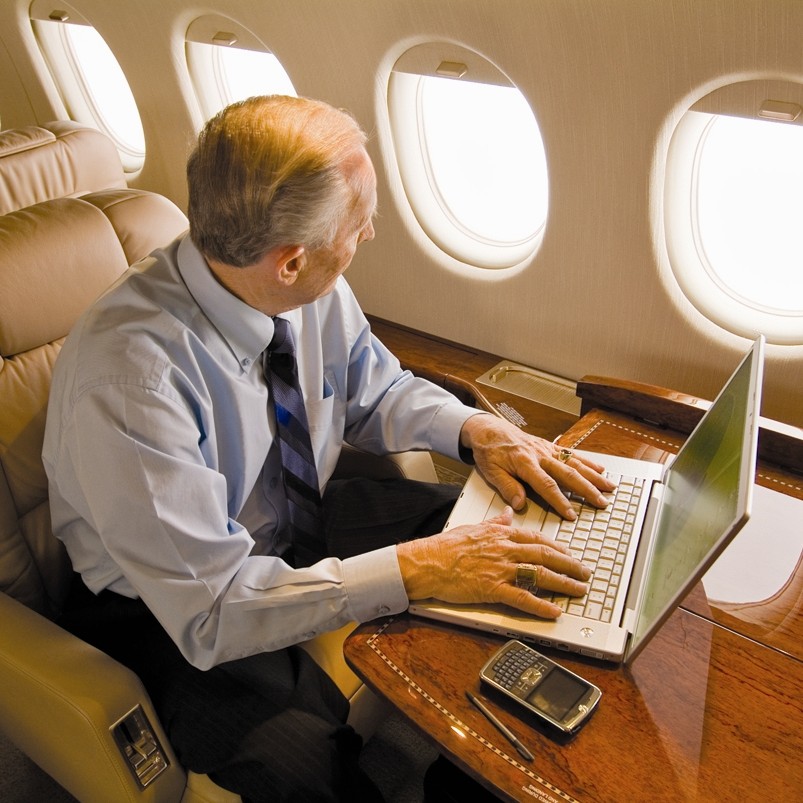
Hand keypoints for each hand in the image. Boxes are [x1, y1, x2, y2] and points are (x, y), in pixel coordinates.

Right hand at [397, 508, 590, 618]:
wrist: (428, 561)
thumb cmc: (446, 546)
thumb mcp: (474, 527)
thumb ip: (495, 523)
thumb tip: (507, 513)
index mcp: (502, 535)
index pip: (537, 539)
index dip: (558, 548)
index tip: (570, 554)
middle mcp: (505, 550)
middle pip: (546, 555)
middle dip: (570, 565)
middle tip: (586, 573)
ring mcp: (501, 569)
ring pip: (540, 574)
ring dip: (564, 583)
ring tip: (579, 590)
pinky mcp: (493, 589)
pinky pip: (523, 598)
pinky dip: (541, 605)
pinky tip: (555, 611)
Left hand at [459, 414, 615, 518]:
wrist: (489, 428)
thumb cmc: (489, 451)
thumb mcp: (491, 471)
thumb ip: (507, 487)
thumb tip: (519, 504)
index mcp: (525, 463)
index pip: (546, 485)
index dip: (560, 501)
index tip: (571, 514)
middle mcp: (540, 455)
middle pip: (568, 474)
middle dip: (587, 490)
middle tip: (601, 503)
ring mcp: (547, 449)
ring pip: (575, 464)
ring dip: (594, 477)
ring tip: (609, 488)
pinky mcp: (550, 446)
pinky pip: (572, 454)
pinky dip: (588, 462)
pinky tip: (600, 470)